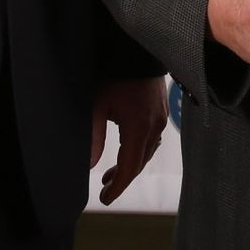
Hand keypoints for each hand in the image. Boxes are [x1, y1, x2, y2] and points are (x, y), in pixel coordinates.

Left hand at [90, 76, 169, 205]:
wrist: (135, 51)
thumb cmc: (114, 76)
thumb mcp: (97, 105)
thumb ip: (93, 136)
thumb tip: (88, 166)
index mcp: (139, 127)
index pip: (130, 167)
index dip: (118, 187)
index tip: (105, 198)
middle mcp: (154, 126)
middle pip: (140, 162)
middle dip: (122, 179)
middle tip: (104, 190)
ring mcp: (161, 118)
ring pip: (147, 152)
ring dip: (130, 165)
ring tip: (110, 175)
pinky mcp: (162, 111)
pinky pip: (152, 139)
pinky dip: (139, 151)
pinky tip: (127, 151)